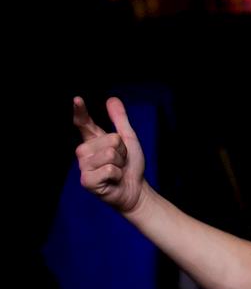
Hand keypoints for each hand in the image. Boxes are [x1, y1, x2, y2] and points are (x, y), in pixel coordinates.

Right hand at [73, 96, 145, 213]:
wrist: (135, 189)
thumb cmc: (130, 165)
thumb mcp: (128, 139)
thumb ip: (119, 120)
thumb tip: (111, 99)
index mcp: (93, 140)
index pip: (84, 123)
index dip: (80, 111)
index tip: (77, 99)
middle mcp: (84, 152)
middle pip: (111, 139)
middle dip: (122, 151)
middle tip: (120, 162)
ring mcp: (83, 167)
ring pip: (109, 154)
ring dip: (120, 163)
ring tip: (117, 170)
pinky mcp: (86, 181)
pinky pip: (109, 169)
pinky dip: (118, 174)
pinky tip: (113, 180)